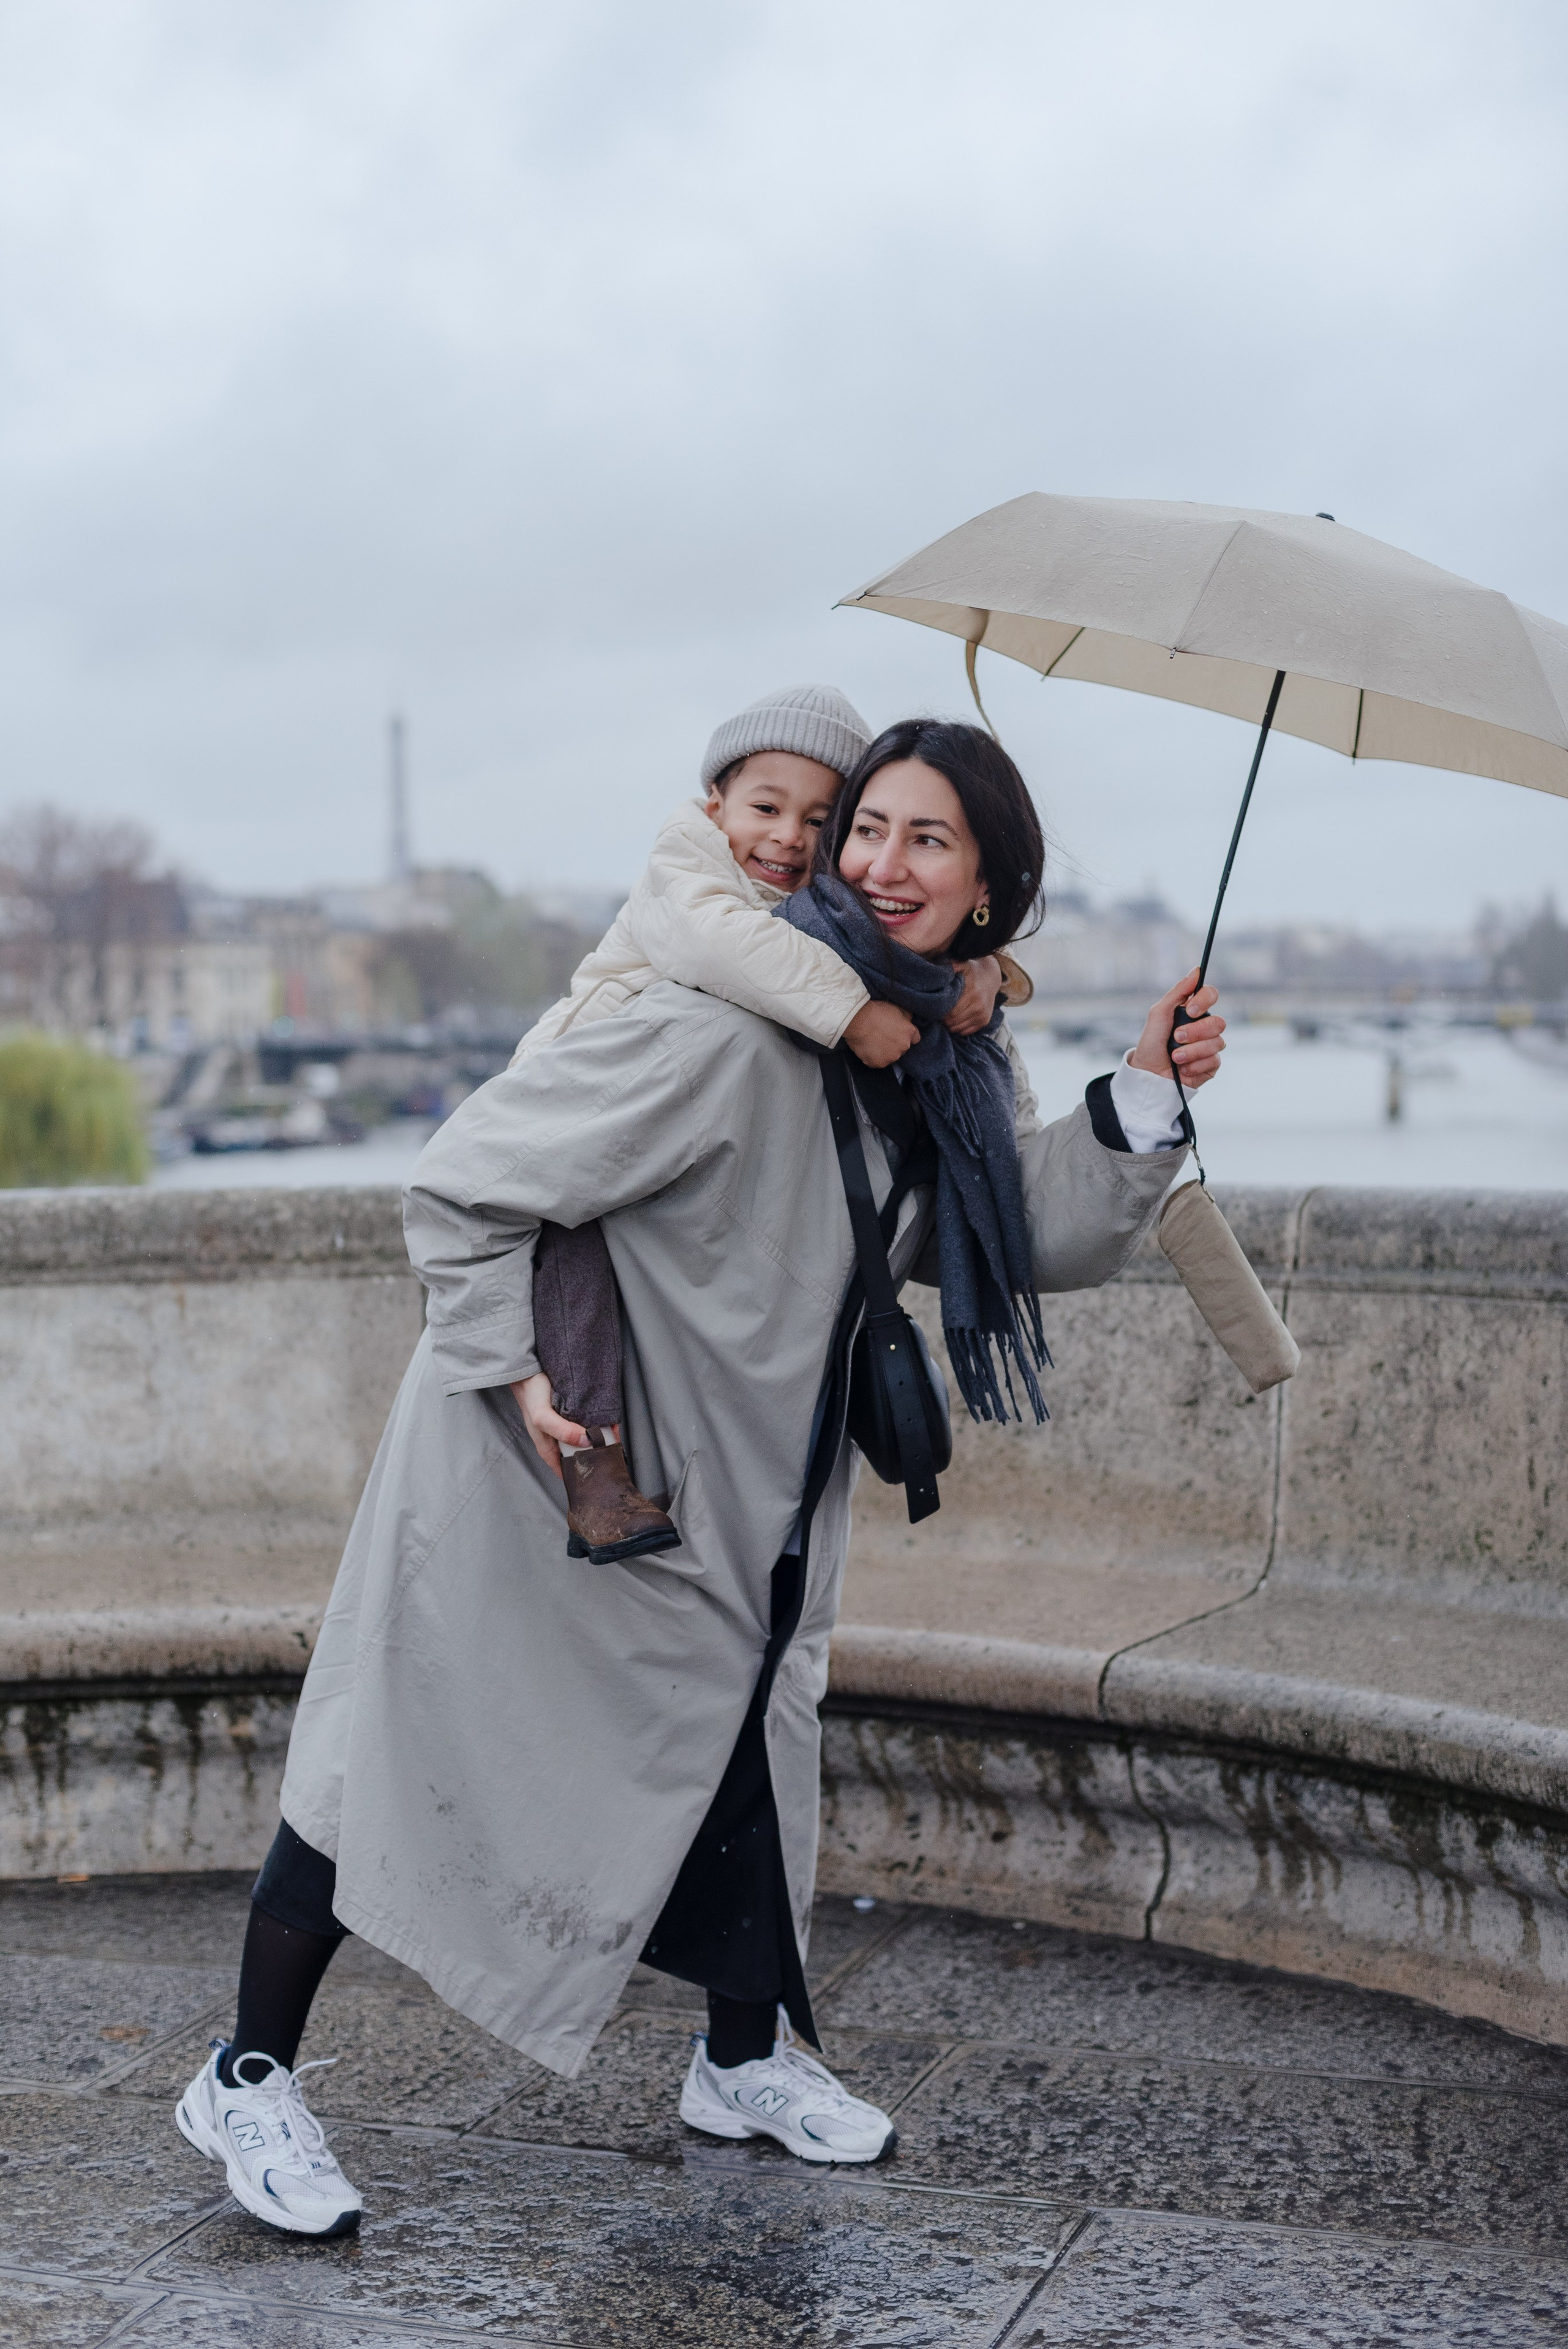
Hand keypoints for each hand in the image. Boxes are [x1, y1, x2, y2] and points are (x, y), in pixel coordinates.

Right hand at [511, 1371, 618, 1478]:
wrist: (530, 1371)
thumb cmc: (531, 1396)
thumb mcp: (543, 1417)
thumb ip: (562, 1431)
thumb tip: (586, 1441)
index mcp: (549, 1449)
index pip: (568, 1472)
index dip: (583, 1474)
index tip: (600, 1471)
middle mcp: (559, 1441)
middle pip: (582, 1455)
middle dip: (597, 1454)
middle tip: (613, 1450)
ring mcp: (567, 1428)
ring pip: (588, 1439)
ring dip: (600, 1437)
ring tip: (613, 1434)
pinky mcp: (574, 1416)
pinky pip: (590, 1423)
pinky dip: (600, 1423)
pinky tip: (609, 1421)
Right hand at [844, 998, 919, 1067]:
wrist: (857, 1020)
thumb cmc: (875, 1012)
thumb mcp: (896, 1007)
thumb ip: (906, 1016)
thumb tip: (909, 1020)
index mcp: (909, 1032)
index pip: (915, 1038)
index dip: (906, 1035)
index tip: (898, 1033)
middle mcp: (903, 1047)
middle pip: (902, 1048)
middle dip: (895, 1044)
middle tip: (883, 1035)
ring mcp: (891, 1057)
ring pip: (890, 1056)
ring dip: (884, 1051)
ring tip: (874, 1041)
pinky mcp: (878, 1063)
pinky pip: (877, 1062)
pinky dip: (873, 1057)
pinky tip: (868, 1047)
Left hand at [944, 955, 1002, 1035]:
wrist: (991, 978)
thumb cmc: (972, 972)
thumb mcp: (963, 965)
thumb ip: (950, 967)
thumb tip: (937, 970)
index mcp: (972, 992)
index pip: (951, 1012)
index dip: (940, 1013)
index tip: (935, 1009)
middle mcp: (979, 1005)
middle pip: (954, 1021)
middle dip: (943, 1020)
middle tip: (937, 1014)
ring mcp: (982, 1015)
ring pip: (959, 1028)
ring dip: (949, 1025)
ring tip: (945, 1017)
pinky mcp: (984, 1021)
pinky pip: (966, 1031)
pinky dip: (958, 1028)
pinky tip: (954, 1020)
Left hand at [1130, 968, 1225, 1088]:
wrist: (1148, 1072)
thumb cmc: (1152, 1042)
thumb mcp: (1159, 1013)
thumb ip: (1178, 992)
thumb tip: (1196, 970)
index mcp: (1194, 1011)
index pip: (1211, 995)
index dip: (1205, 1000)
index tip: (1191, 1010)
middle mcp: (1205, 1027)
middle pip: (1219, 1022)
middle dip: (1195, 1032)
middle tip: (1177, 1037)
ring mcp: (1210, 1046)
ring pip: (1217, 1043)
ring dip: (1191, 1051)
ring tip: (1175, 1057)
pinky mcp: (1211, 1065)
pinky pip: (1214, 1061)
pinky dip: (1194, 1065)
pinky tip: (1183, 1068)